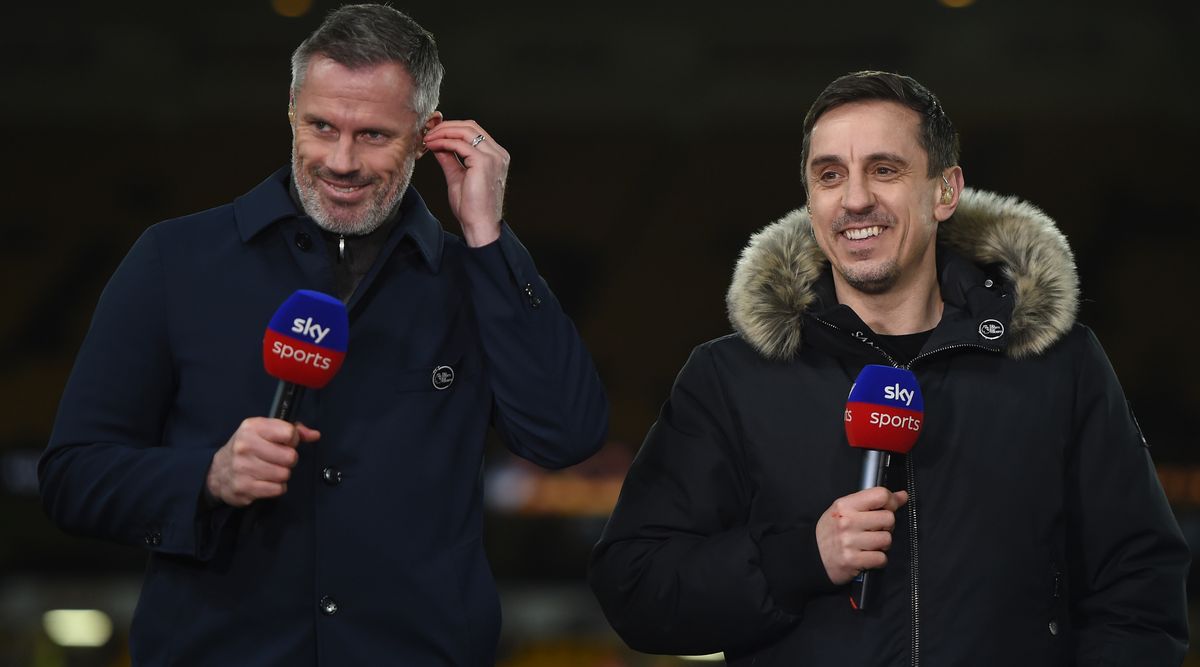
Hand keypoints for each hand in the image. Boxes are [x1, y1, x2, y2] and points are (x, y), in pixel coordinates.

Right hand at [205, 418, 319, 506]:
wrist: (218, 472)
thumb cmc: (248, 448)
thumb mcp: (266, 431)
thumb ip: (293, 430)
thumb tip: (314, 435)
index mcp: (253, 427)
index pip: (289, 433)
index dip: (293, 440)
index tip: (285, 443)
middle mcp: (245, 445)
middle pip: (290, 457)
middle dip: (289, 460)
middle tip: (278, 459)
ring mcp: (242, 467)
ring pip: (284, 474)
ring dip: (281, 475)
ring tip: (270, 470)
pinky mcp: (243, 487)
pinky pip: (276, 489)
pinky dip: (275, 488)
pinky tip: (265, 481)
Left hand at [422, 120, 508, 246]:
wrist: (479, 224)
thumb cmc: (471, 207)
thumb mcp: (457, 176)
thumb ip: (450, 159)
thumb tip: (438, 145)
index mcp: (495, 156)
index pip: (474, 131)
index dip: (452, 128)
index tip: (434, 133)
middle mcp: (498, 154)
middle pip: (471, 126)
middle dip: (446, 126)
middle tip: (428, 133)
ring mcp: (493, 157)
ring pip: (466, 130)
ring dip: (443, 132)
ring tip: (428, 138)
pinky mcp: (483, 162)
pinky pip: (460, 144)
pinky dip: (444, 142)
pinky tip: (433, 146)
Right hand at [815, 487, 908, 584]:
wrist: (813, 556)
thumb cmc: (832, 531)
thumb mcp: (845, 510)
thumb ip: (872, 501)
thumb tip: (903, 496)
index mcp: (845, 505)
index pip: (880, 495)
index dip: (891, 501)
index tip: (889, 507)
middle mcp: (847, 521)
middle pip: (888, 518)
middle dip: (886, 526)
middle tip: (875, 529)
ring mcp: (849, 541)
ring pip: (887, 539)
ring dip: (882, 544)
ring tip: (870, 544)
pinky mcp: (852, 560)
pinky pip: (881, 558)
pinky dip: (878, 559)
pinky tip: (868, 556)